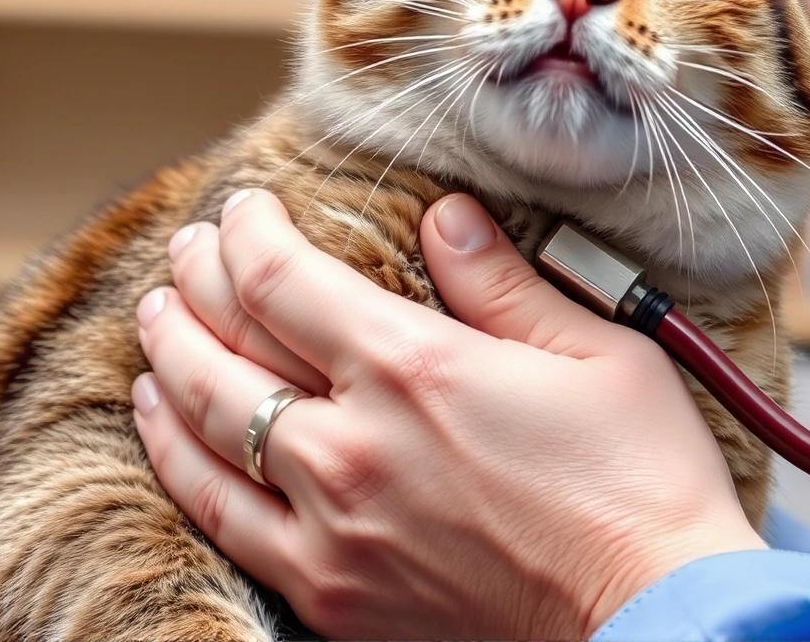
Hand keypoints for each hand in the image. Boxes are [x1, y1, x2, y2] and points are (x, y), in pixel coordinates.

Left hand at [133, 189, 764, 638]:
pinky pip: (219, 518)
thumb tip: (446, 217)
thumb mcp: (595, 351)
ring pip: (203, 427)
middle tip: (186, 251)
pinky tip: (162, 426)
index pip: (282, 278)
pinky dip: (174, 461)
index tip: (241, 208)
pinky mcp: (329, 591)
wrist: (653, 619)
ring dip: (167, 361)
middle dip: (195, 282)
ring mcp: (329, 525)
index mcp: (413, 367)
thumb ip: (502, 281)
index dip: (246, 232)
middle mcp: (350, 443)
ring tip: (156, 322)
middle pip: (226, 343)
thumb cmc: (641, 483)